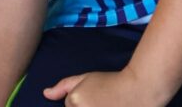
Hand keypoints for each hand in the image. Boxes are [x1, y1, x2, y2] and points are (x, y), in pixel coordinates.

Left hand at [45, 69, 164, 106]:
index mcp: (74, 102)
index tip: (93, 97)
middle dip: (85, 106)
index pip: (69, 106)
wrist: (136, 91)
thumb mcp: (85, 78)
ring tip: (105, 103)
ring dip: (92, 106)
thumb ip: (63, 86)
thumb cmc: (110, 83)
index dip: (80, 100)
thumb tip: (45, 94)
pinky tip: (108, 105)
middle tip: (100, 101)